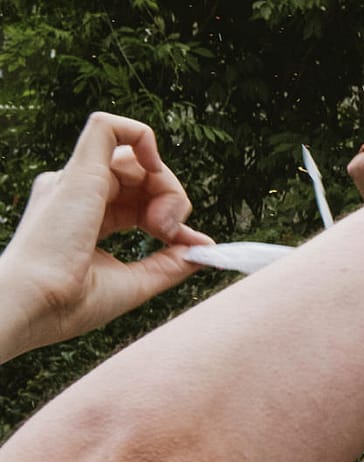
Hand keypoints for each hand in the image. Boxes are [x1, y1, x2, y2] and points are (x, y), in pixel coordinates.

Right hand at [0, 112, 213, 360]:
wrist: (34, 306)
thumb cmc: (71, 303)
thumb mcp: (135, 283)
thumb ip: (170, 264)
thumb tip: (204, 248)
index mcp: (85, 216)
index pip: (139, 200)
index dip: (172, 216)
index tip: (186, 246)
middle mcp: (78, 192)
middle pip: (141, 174)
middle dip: (172, 198)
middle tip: (170, 234)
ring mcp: (76, 181)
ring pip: (134, 155)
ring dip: (166, 185)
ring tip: (162, 225)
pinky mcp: (79, 174)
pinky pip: (107, 127)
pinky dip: (141, 135)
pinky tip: (155, 165)